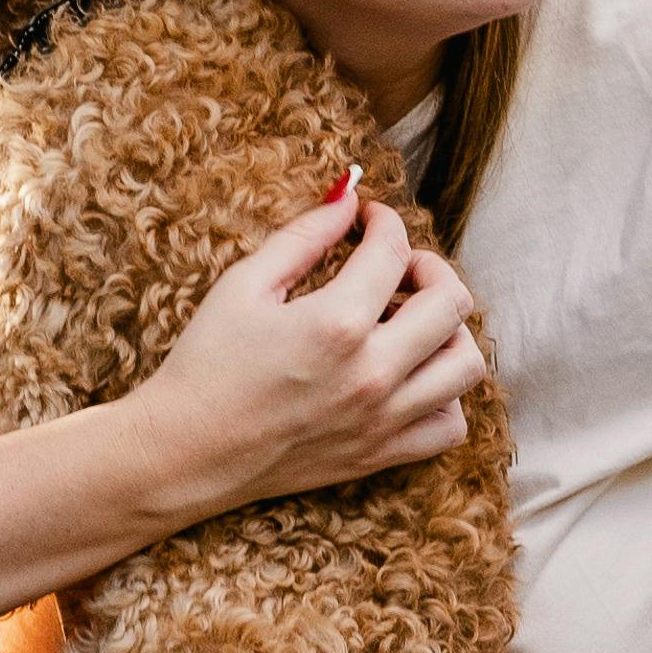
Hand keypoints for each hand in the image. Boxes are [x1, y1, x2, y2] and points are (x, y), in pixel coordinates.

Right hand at [129, 179, 487, 511]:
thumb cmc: (205, 365)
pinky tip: (410, 377)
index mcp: (336, 322)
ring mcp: (382, 418)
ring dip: (449, 332)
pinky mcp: (379, 454)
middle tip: (399, 267)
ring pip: (465, 365)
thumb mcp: (243, 286)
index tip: (369, 220)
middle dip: (431, 268)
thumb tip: (348, 198)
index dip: (385, 221)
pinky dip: (445, 396)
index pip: (394, 251)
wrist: (185, 452)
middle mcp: (372, 372)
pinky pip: (450, 426)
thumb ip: (303, 237)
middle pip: (452, 302)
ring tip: (411, 323)